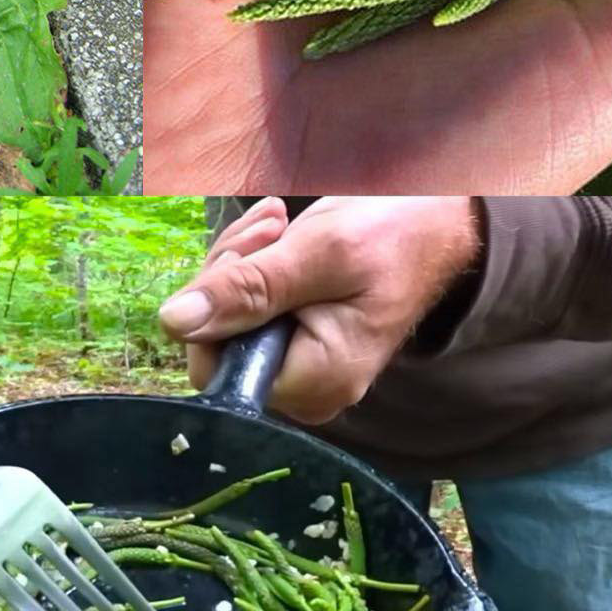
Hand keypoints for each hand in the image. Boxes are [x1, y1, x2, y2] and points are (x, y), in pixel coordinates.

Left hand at [158, 195, 480, 422]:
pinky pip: (250, 311)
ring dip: (243, 261)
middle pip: (219, 341)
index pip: (215, 364)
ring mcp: (301, 368)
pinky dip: (254, 267)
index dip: (218, 304)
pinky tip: (276, 232)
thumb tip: (173, 323)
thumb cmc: (392, 235)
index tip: (254, 249)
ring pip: (229, 320)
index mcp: (315, 382)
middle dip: (233, 272)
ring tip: (277, 219)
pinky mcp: (297, 343)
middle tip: (271, 224)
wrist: (438, 224)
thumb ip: (247, 290)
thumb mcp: (316, 254)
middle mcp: (306, 391)